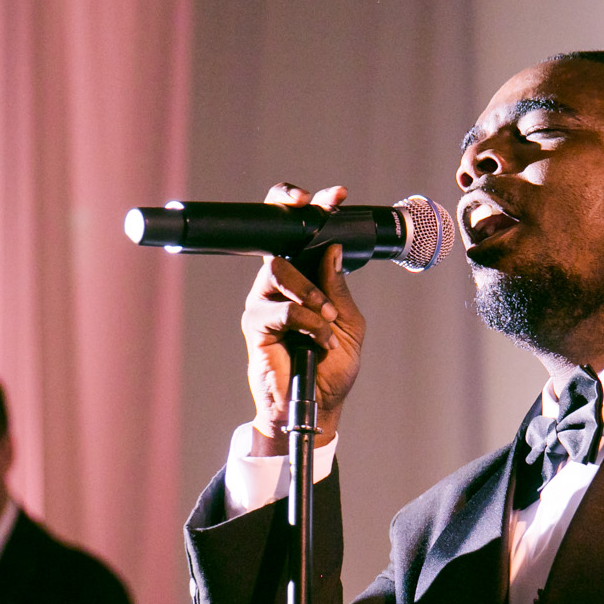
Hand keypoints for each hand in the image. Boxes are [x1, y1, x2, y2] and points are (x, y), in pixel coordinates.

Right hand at [241, 184, 366, 453]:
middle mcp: (279, 287)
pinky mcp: (255, 326)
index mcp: (304, 282)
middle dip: (302, 224)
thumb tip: (332, 251)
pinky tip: (319, 338)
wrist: (318, 407)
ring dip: (310, 292)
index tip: (336, 196)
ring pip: (278, 270)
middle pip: (280, 241)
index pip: (300, 238)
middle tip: (321, 218)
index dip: (312, 212)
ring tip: (326, 318)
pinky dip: (306, 321)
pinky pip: (280, 309)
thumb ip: (338, 289)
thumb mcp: (348, 324)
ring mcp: (264, 303)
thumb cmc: (331, 369)